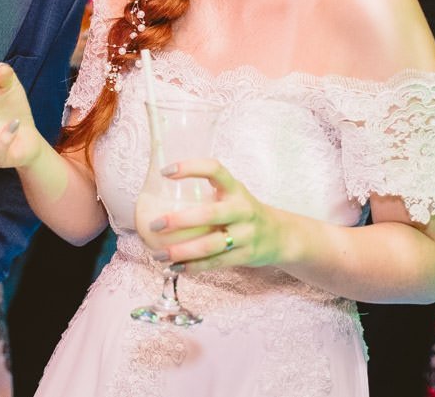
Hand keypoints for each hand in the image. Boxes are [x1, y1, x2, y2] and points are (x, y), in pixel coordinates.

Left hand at [146, 159, 287, 273]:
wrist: (279, 235)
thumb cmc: (243, 211)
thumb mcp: (231, 195)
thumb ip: (206, 193)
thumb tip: (159, 194)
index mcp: (235, 189)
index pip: (214, 169)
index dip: (190, 168)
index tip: (166, 172)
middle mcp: (242, 209)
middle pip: (209, 214)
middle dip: (179, 220)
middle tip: (154, 224)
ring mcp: (246, 234)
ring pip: (210, 245)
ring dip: (181, 251)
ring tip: (159, 254)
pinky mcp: (246, 255)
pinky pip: (216, 262)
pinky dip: (193, 266)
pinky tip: (176, 267)